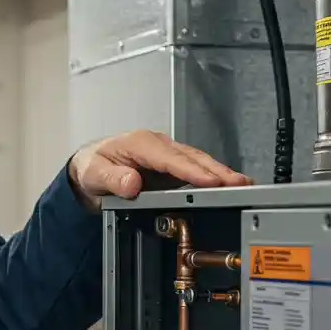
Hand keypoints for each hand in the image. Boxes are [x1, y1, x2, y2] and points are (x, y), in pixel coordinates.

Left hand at [67, 130, 251, 209]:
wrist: (88, 168)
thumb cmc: (92, 166)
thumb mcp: (94, 173)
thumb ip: (112, 179)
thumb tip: (132, 183)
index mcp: (140, 143)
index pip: (170, 158)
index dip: (192, 170)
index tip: (210, 180)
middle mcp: (157, 145)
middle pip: (191, 157)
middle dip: (216, 170)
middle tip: (239, 182)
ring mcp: (166, 155)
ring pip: (197, 162)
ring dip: (219, 173)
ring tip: (242, 184)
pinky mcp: (170, 167)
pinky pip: (194, 169)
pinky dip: (211, 177)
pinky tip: (227, 186)